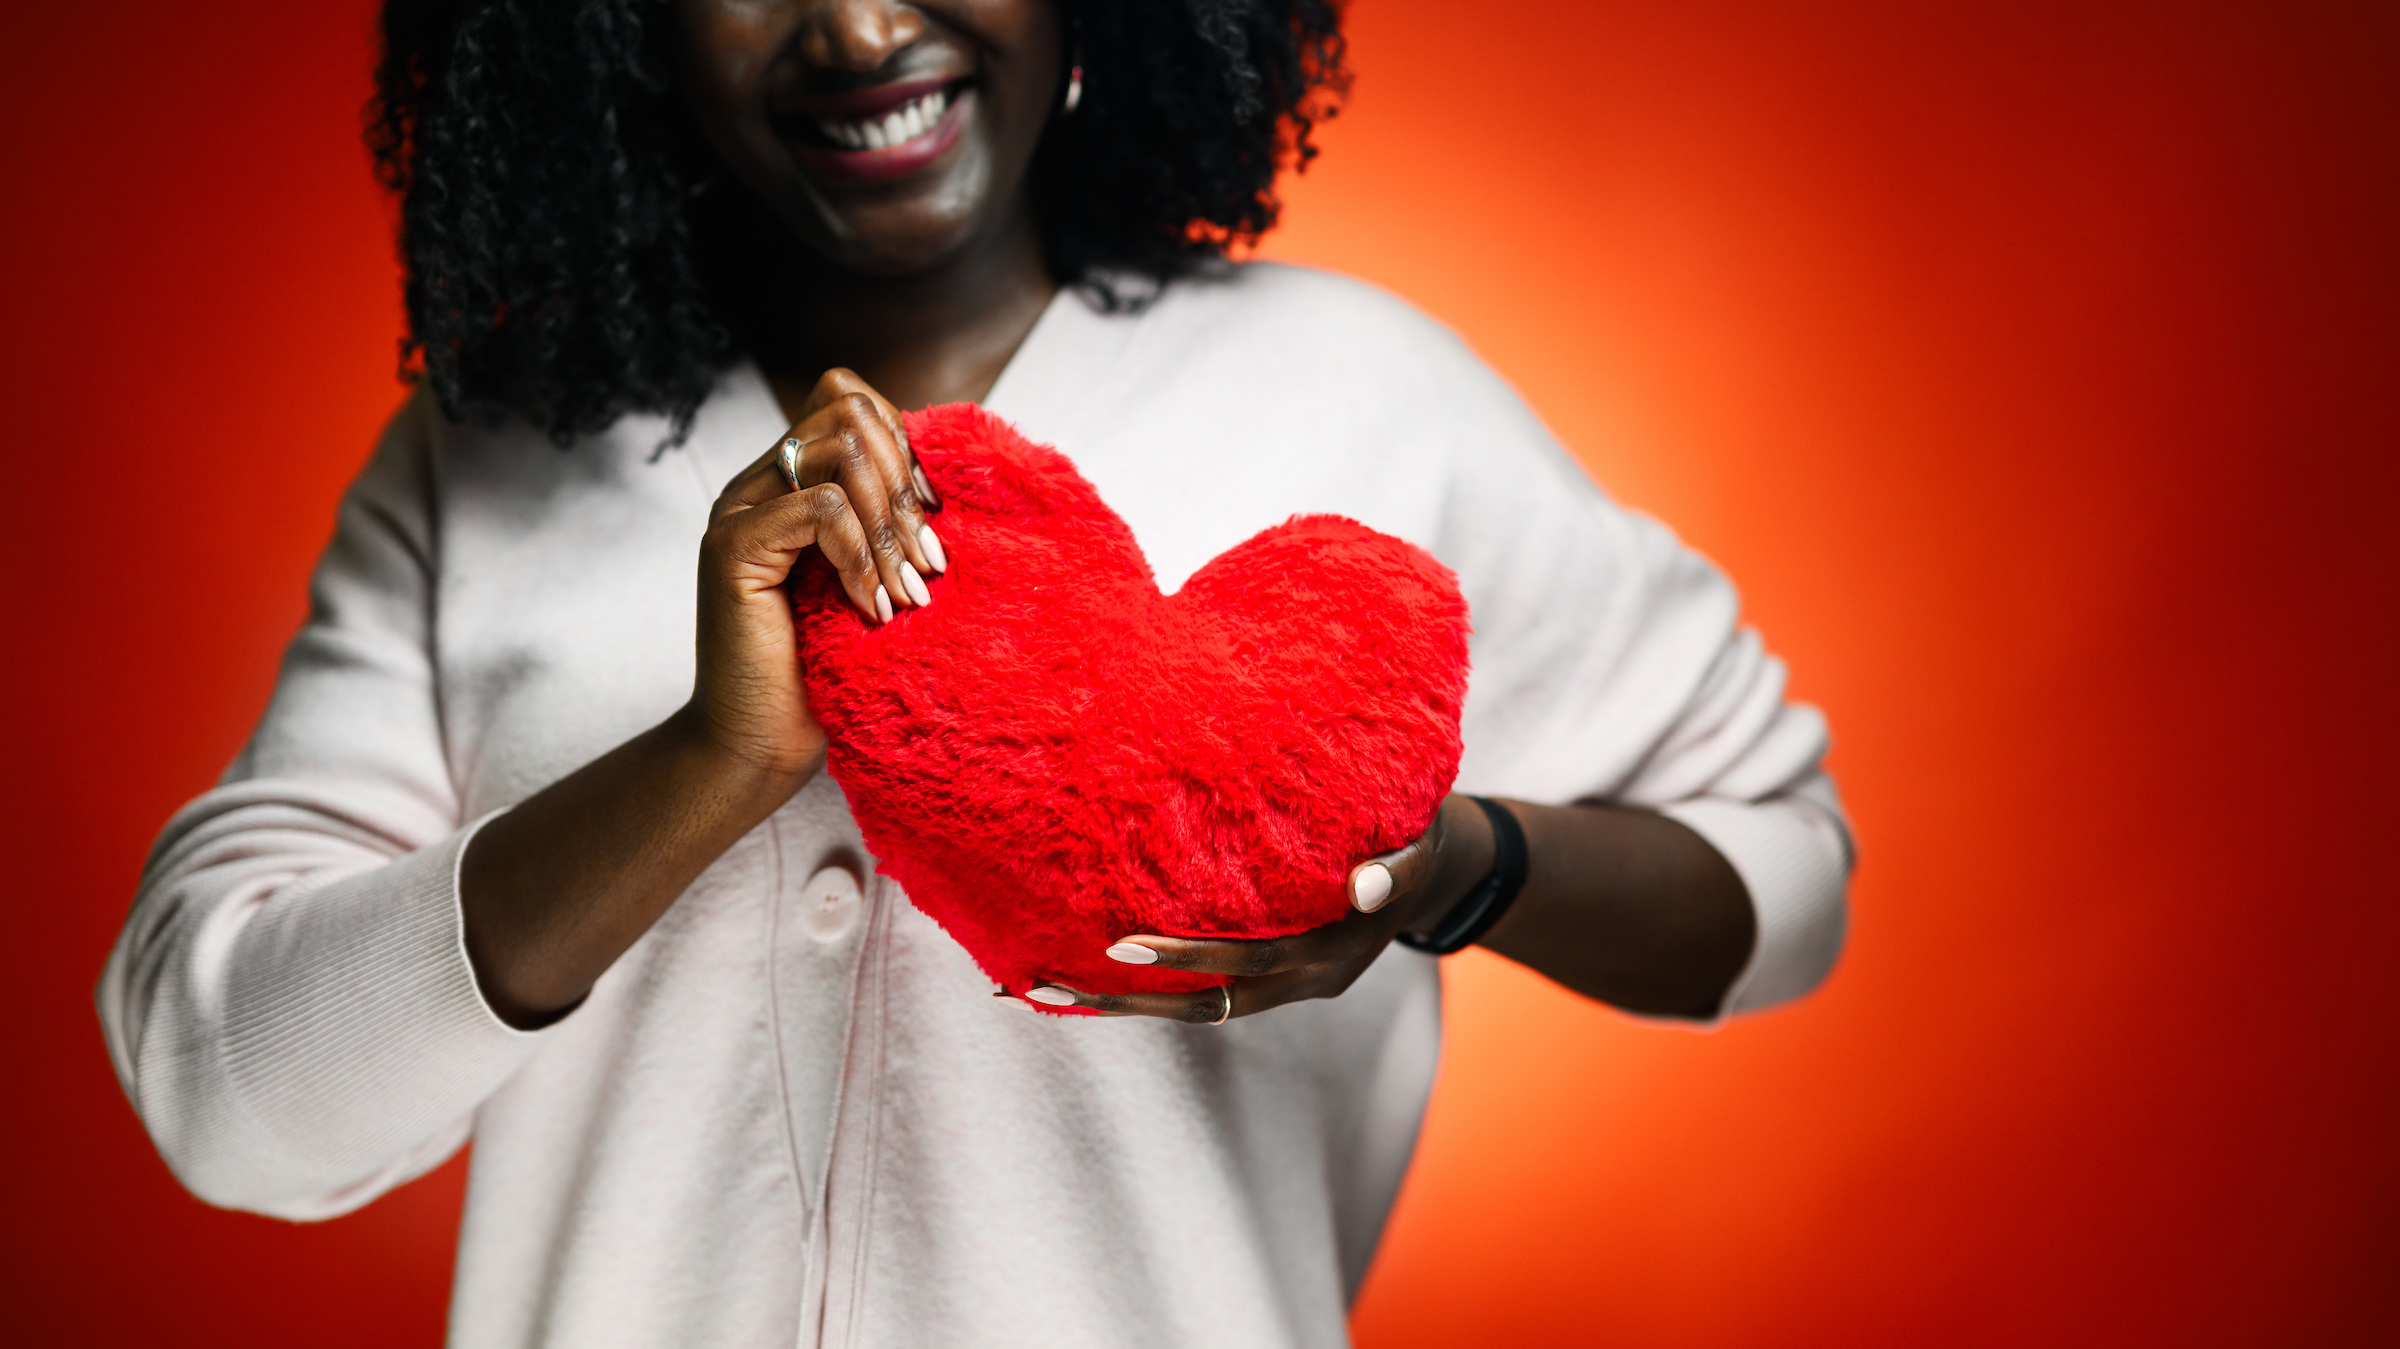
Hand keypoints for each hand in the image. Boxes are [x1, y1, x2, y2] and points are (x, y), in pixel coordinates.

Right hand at [688, 368, 945, 778]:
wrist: (762, 743)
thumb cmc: (826, 673)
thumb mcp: (879, 581)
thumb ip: (894, 524)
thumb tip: (953, 482)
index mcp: (794, 482)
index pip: (855, 401)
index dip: (908, 447)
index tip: (935, 522)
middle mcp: (761, 482)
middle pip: (851, 407)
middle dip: (907, 482)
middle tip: (927, 562)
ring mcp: (740, 509)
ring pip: (842, 447)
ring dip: (891, 521)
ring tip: (907, 592)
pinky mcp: (732, 546)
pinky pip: (822, 508)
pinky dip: (862, 557)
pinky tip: (871, 610)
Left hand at [1012, 794, 1501, 1022]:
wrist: (1436, 876)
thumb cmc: (1418, 845)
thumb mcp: (1419, 851)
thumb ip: (1393, 869)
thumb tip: (1363, 885)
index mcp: (1327, 958)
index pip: (1247, 964)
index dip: (1186, 958)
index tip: (1118, 943)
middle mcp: (1297, 985)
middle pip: (1199, 1007)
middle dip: (1121, 1001)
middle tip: (1040, 981)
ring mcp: (1279, 987)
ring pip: (1189, 1007)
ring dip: (1117, 1004)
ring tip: (1031, 987)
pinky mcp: (1263, 976)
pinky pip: (1196, 990)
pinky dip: (1140, 989)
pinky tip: (1081, 972)